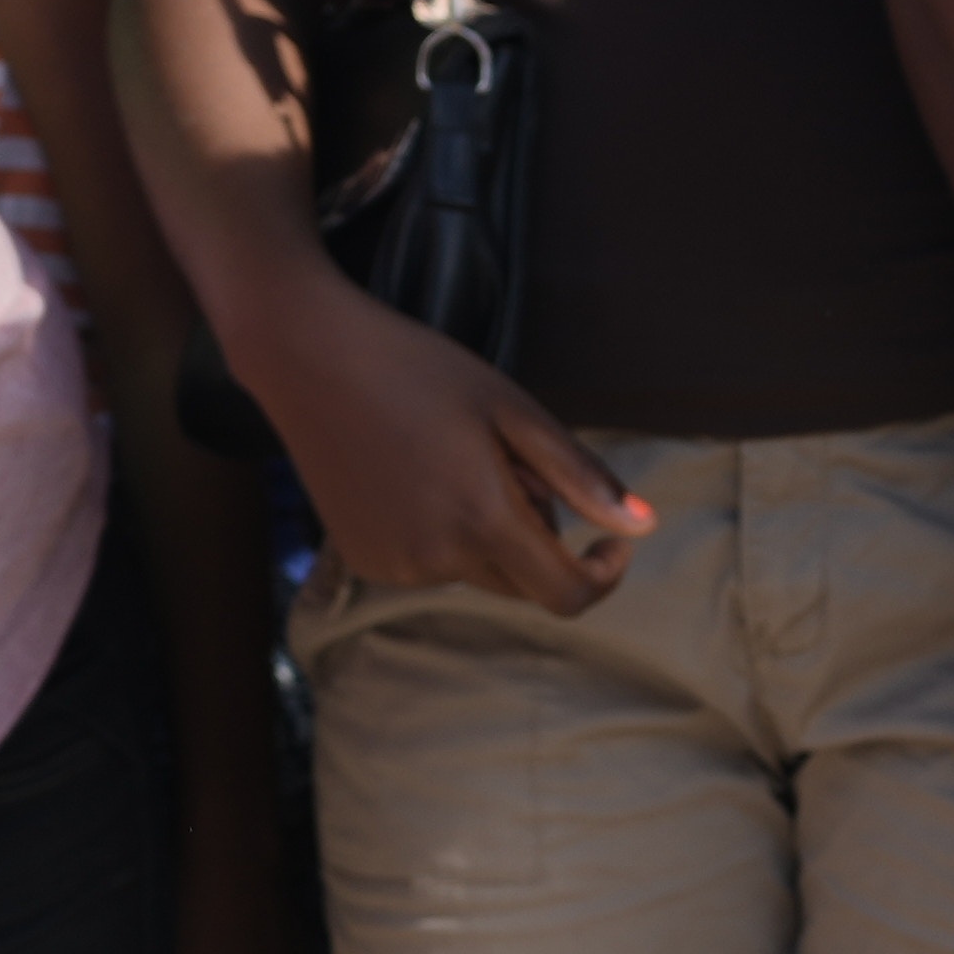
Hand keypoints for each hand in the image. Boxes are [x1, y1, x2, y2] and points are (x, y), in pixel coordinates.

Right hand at [235, 279, 650, 609]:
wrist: (308, 358)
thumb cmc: (418, 370)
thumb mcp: (513, 410)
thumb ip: (581, 476)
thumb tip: (644, 527)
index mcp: (482, 519)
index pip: (567, 595)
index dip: (603, 575)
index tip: (613, 540)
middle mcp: (436, 557)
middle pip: (524, 583)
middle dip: (540, 539)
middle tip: (512, 464)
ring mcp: (394, 565)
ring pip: (478, 571)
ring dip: (488, 533)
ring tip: (452, 459)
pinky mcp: (364, 561)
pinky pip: (432, 565)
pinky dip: (444, 534)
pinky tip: (415, 476)